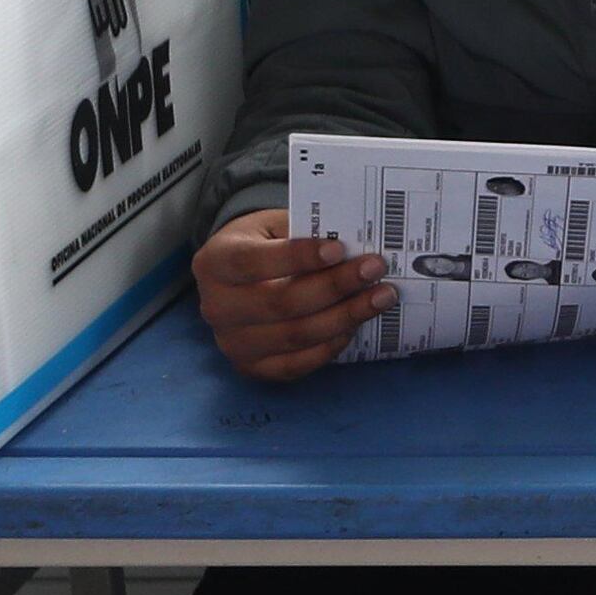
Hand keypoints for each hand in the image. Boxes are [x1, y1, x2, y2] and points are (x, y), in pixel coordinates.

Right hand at [195, 203, 390, 382]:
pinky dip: (332, 345)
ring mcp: (233, 343)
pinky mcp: (252, 368)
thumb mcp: (272, 226)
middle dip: (335, 287)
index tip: (339, 249)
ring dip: (345, 317)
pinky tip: (356, 324)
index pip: (253, 262)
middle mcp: (217, 308)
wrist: (236, 280)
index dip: (298, 257)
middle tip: (375, 270)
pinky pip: (299, 363)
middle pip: (281, 303)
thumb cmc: (261, 245)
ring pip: (296, 336)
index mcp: (215, 263)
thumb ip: (303, 232)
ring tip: (381, 297)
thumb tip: (353, 242)